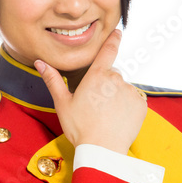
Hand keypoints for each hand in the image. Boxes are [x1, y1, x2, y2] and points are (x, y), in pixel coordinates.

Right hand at [34, 29, 146, 153]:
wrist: (102, 150)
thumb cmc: (80, 128)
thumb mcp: (63, 103)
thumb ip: (53, 80)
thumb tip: (40, 62)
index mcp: (97, 76)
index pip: (108, 50)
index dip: (114, 39)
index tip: (118, 31)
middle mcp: (116, 79)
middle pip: (112, 76)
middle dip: (105, 85)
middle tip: (96, 106)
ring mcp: (131, 91)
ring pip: (123, 89)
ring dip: (117, 97)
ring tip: (106, 115)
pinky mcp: (141, 105)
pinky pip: (134, 101)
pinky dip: (127, 108)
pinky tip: (117, 119)